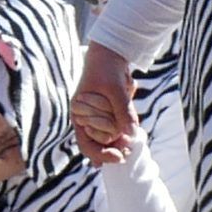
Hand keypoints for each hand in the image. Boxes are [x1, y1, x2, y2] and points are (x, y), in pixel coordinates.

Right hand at [71, 44, 137, 165]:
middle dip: (113, 148)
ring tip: (130, 143)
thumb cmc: (106, 69)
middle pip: (100, 143)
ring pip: (111, 137)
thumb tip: (132, 135)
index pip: (86, 144)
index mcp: (79, 115)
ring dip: (120, 140)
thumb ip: (123, 112)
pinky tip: (131, 137)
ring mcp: (99, 116)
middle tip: (128, 152)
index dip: (101, 154)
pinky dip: (124, 131)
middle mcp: (87, 119)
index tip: (119, 157)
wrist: (111, 53)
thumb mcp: (115, 90)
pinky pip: (118, 127)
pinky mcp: (111, 112)